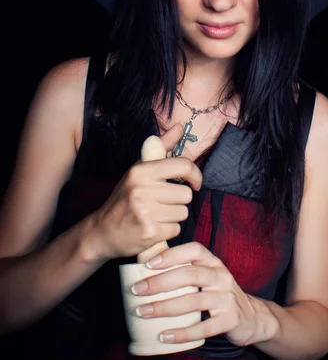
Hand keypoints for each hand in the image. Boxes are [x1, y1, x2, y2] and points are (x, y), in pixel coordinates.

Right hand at [87, 124, 201, 262]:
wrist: (101, 231)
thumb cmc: (124, 198)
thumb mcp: (139, 170)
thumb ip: (161, 147)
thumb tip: (180, 126)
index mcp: (141, 171)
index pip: (182, 166)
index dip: (195, 175)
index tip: (194, 183)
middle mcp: (142, 189)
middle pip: (186, 194)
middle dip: (178, 201)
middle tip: (161, 204)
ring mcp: (145, 212)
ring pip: (183, 213)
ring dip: (173, 216)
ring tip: (156, 215)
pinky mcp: (149, 233)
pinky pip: (176, 230)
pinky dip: (168, 231)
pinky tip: (153, 228)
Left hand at [130, 242, 266, 346]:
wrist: (251, 317)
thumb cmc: (218, 294)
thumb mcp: (207, 276)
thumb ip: (185, 270)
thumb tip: (145, 265)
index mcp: (213, 262)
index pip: (193, 250)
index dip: (171, 255)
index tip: (148, 264)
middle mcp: (221, 276)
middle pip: (190, 275)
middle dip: (161, 282)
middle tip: (137, 290)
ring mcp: (227, 298)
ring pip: (194, 301)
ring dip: (165, 307)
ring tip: (143, 312)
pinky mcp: (231, 320)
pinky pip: (204, 328)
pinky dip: (182, 333)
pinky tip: (164, 336)